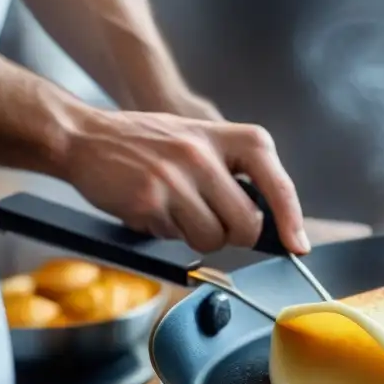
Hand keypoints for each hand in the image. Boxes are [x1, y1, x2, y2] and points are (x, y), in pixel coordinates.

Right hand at [63, 107, 308, 253]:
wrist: (85, 136)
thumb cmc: (150, 144)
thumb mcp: (202, 141)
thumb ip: (237, 175)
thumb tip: (275, 226)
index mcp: (229, 137)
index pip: (277, 184)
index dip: (291, 221)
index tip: (298, 246)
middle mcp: (204, 154)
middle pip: (248, 224)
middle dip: (235, 235)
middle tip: (212, 221)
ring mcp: (176, 177)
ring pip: (214, 238)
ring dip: (198, 236)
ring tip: (177, 210)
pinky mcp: (150, 200)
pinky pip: (176, 238)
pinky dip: (167, 232)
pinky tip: (153, 209)